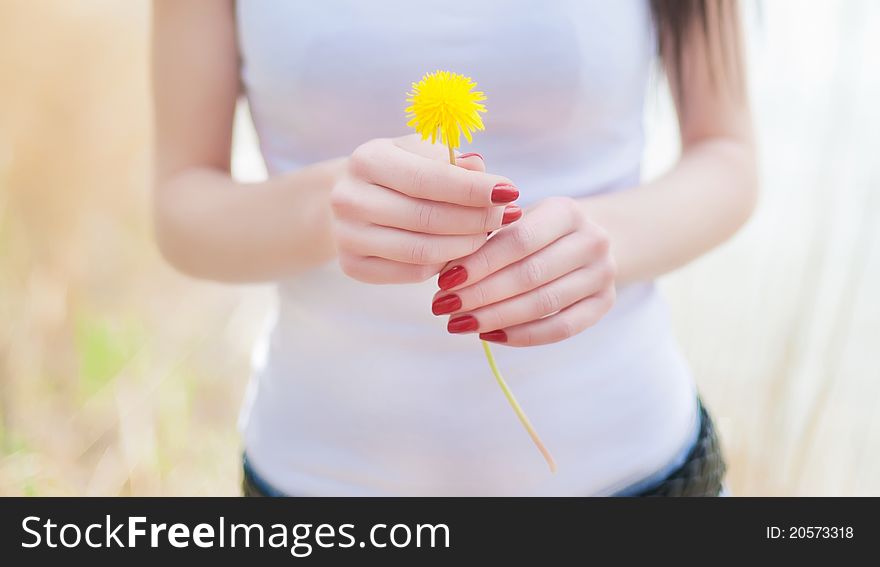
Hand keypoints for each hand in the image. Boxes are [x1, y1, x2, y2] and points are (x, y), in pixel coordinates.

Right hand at [330, 135, 521, 283]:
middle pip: (427, 218)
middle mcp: (350, 198)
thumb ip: (451, 160)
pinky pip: (412, 273)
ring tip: (488, 234)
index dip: (473, 189)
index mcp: (367, 159)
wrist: (349, 197)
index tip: (509, 192)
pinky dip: (444, 264)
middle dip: (476, 219)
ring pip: (422, 251)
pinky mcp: (352, 266)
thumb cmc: (396, 171)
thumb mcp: (419, 152)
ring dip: (465, 246)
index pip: (429, 179)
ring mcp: (348, 236)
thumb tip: (483, 172)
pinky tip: (461, 251)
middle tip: (506, 217)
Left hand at [430, 197, 615, 345]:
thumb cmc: (537, 230)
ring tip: (460, 323)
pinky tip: (490, 335)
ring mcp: (603, 274)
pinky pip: (562, 328)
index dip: (480, 263)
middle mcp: (592, 240)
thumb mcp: (516, 220)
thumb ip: (485, 237)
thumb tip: (444, 270)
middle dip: (482, 294)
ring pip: (544, 304)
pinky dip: (523, 335)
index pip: (519, 240)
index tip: (444, 280)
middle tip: (444, 306)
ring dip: (496, 317)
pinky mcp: (605, 303)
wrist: (589, 240)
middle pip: (530, 274)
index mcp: (567, 210)